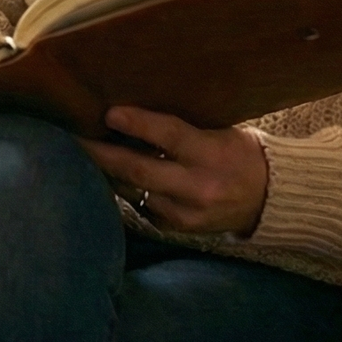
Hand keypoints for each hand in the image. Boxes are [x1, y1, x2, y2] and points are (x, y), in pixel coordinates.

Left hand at [79, 106, 268, 236]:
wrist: (269, 200)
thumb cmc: (240, 154)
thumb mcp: (220, 132)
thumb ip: (182, 128)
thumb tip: (133, 112)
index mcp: (212, 155)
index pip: (170, 137)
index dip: (138, 124)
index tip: (109, 112)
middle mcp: (197, 187)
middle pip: (139, 171)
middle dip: (102, 154)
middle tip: (73, 137)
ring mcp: (185, 214)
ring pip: (133, 191)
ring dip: (107, 172)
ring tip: (82, 153)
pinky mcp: (177, 229)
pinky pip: (140, 207)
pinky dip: (124, 190)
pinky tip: (109, 175)